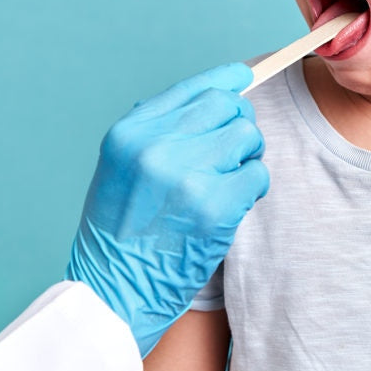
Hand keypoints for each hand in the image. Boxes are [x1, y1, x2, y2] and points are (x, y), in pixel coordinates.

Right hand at [66, 62, 268, 355]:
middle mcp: (155, 147)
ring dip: (247, 157)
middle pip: (228, 106)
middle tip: (232, 152)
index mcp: (130, 133)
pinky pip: (257, 174)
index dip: (226, 80)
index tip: (244, 77)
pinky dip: (252, 188)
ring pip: (248, 136)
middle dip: (238, 124)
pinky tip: (231, 205)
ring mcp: (186, 176)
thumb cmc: (119, 233)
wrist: (112, 294)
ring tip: (227, 182)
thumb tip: (216, 93)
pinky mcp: (214, 208)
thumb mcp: (120, 167)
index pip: (193, 88)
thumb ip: (159, 131)